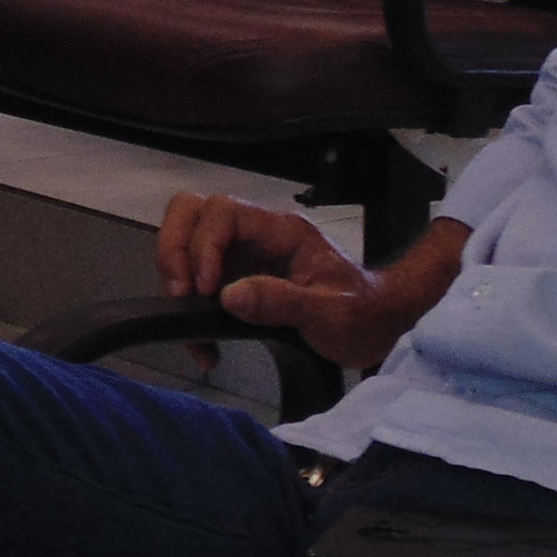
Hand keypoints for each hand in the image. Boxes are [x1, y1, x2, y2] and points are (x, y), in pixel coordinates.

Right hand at [159, 195, 455, 370]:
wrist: (380, 327)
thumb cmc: (363, 315)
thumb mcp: (331, 314)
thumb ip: (281, 302)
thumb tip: (228, 297)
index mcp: (282, 231)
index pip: (223, 211)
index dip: (203, 245)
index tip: (207, 289)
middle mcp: (257, 235)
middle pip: (193, 211)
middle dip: (175, 249)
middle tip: (180, 294)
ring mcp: (244, 255)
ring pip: (187, 241)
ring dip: (177, 278)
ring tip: (190, 324)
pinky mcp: (237, 279)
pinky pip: (197, 279)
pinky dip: (189, 307)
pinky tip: (205, 345)